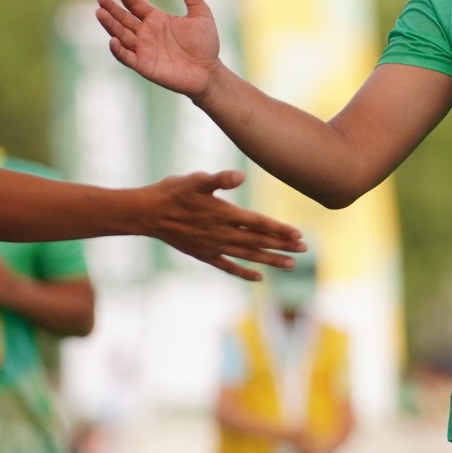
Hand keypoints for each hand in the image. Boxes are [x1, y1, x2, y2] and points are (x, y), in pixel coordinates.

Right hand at [96, 0, 223, 98]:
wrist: (210, 71)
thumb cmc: (205, 43)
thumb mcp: (199, 12)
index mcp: (156, 19)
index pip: (136, 5)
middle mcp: (146, 33)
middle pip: (123, 19)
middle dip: (111, 8)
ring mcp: (143, 50)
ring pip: (121, 35)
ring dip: (110, 25)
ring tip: (100, 13)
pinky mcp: (145, 66)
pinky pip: (127, 57)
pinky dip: (119, 50)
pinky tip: (113, 39)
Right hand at [144, 169, 304, 279]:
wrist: (147, 213)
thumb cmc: (173, 192)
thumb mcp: (196, 179)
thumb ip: (220, 179)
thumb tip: (239, 175)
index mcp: (224, 214)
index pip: (259, 224)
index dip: (279, 229)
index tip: (299, 234)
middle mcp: (222, 233)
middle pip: (259, 241)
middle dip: (282, 245)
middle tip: (305, 249)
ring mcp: (214, 246)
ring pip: (248, 255)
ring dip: (270, 260)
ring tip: (291, 264)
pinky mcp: (204, 254)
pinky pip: (228, 266)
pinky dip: (244, 272)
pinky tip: (258, 277)